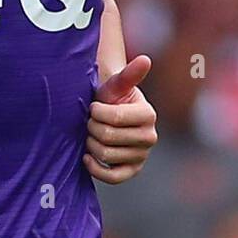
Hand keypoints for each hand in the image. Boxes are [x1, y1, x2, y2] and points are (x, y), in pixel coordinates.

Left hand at [84, 54, 157, 183]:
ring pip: (106, 155)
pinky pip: (112, 177)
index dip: (96, 112)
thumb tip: (146, 59)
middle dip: (92, 128)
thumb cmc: (110, 98)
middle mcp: (150, 137)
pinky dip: (96, 168)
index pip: (115, 118)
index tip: (93, 107)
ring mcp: (141, 156)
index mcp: (148, 114)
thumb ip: (129, 75)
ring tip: (90, 134)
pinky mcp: (131, 171)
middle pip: (108, 137)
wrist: (107, 115)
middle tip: (90, 121)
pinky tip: (87, 157)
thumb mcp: (116, 85)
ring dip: (91, 144)